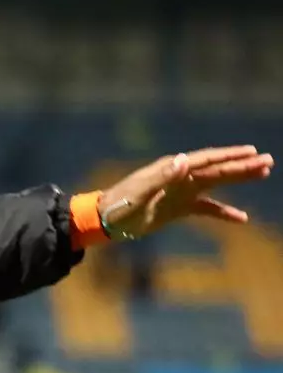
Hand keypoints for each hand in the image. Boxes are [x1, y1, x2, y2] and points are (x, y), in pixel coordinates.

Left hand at [98, 146, 272, 239]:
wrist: (105, 220)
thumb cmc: (119, 204)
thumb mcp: (139, 191)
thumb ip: (161, 177)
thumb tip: (182, 160)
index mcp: (171, 169)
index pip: (206, 159)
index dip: (229, 155)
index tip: (252, 152)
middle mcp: (179, 177)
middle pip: (217, 169)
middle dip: (242, 165)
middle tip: (269, 160)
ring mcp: (180, 192)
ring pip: (216, 184)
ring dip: (238, 179)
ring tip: (263, 174)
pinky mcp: (178, 208)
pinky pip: (206, 209)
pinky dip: (224, 212)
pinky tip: (242, 218)